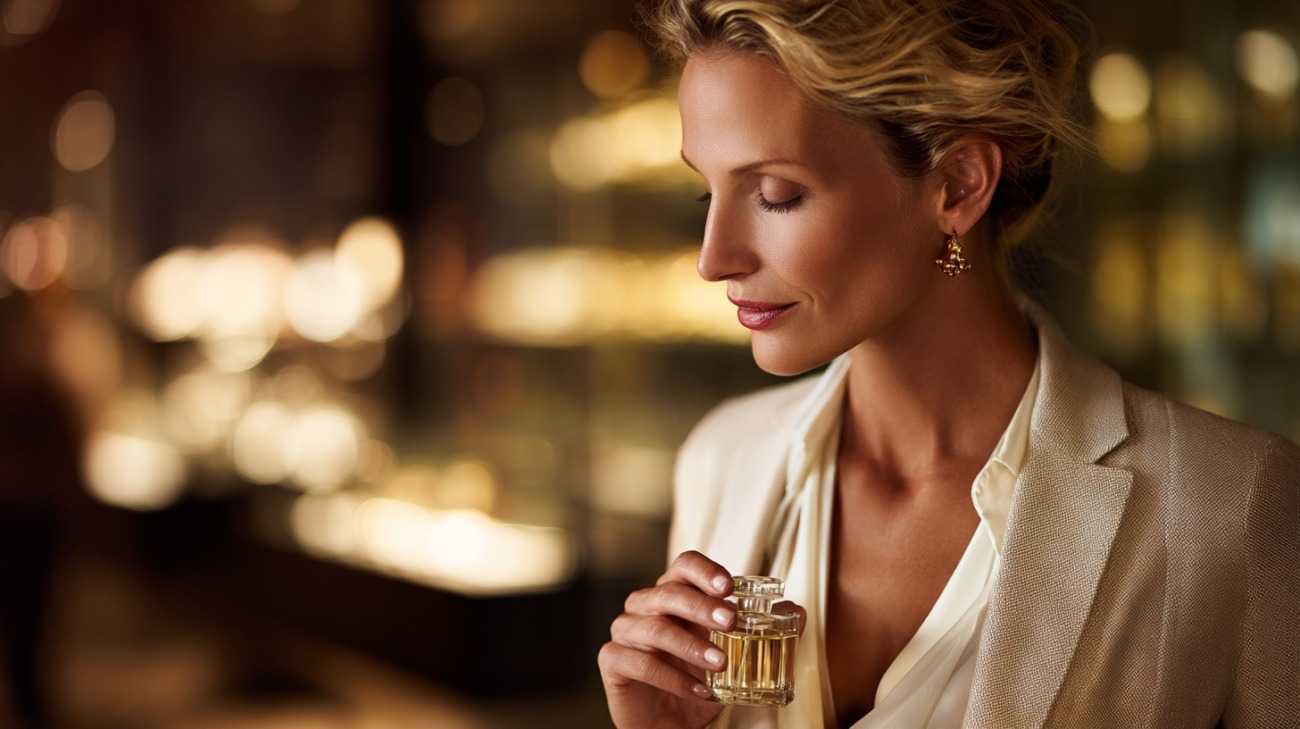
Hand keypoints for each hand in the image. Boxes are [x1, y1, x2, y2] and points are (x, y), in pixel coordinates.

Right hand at [598, 550, 809, 728]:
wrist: (669, 726)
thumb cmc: (697, 683)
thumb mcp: (734, 658)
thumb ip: (762, 632)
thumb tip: (796, 611)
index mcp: (674, 596)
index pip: (684, 566)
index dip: (704, 572)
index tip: (728, 587)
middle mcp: (645, 606)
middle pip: (668, 592)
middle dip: (702, 607)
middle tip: (731, 623)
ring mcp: (625, 631)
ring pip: (654, 628)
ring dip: (690, 646)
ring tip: (720, 665)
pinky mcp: (612, 660)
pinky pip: (639, 661)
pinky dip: (671, 677)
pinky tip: (697, 691)